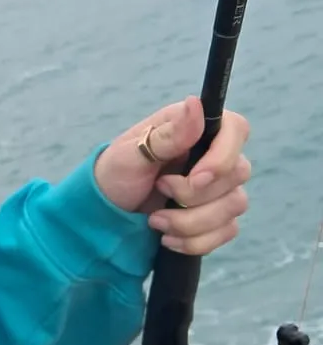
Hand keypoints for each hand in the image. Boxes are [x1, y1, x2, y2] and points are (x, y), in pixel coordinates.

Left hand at [93, 95, 250, 255]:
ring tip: (155, 221)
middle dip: (194, 194)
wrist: (108, 211)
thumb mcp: (132, 153)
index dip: (223, 156)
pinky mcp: (218, 216)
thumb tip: (196, 103)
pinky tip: (167, 238)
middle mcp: (212, 154)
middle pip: (236, 174)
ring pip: (234, 207)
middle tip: (159, 190)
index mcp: (192, 129)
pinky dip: (195, 241)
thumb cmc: (116, 173)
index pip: (236, 129)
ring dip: (190, 222)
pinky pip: (226, 232)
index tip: (196, 177)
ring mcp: (219, 187)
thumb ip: (168, 134)